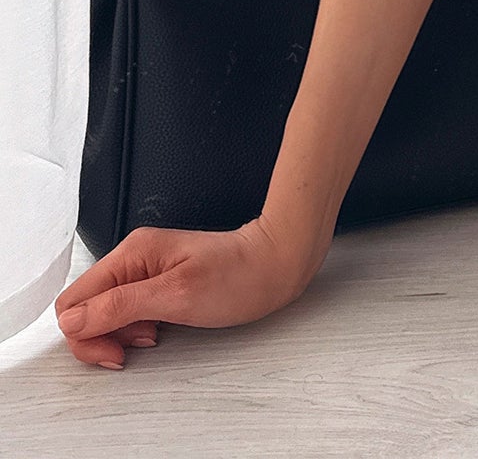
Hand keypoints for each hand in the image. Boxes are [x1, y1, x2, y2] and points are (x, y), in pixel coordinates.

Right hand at [53, 216, 320, 368]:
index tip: (115, 351)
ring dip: (122, 334)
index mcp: (131, 254)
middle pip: (85, 308)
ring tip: (156, 333)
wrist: (277, 263)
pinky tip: (161, 329)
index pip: (73, 302)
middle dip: (102, 336)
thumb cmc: (238, 276)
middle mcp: (133, 257)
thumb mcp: (176, 296)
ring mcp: (146, 269)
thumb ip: (120, 306)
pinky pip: (129, 311)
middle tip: (138, 346)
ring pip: (106, 313)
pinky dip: (137, 328)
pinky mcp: (160, 281)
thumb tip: (72, 320)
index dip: (85, 334)